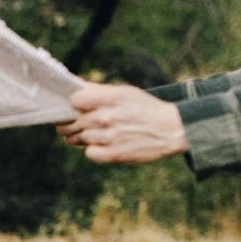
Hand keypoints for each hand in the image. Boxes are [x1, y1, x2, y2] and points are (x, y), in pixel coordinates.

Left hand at [57, 81, 188, 163]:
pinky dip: (92, 150)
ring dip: (79, 137)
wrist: (171, 130)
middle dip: (69, 123)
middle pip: (71, 121)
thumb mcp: (126, 92)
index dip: (72, 103)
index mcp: (110, 98)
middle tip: (75, 123)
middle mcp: (107, 117)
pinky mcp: (114, 154)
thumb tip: (77, 87)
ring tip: (91, 134)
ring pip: (77, 138)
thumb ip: (99, 90)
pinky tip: (101, 145)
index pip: (74, 100)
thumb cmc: (146, 109)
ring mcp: (109, 137)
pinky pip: (89, 153)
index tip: (74, 107)